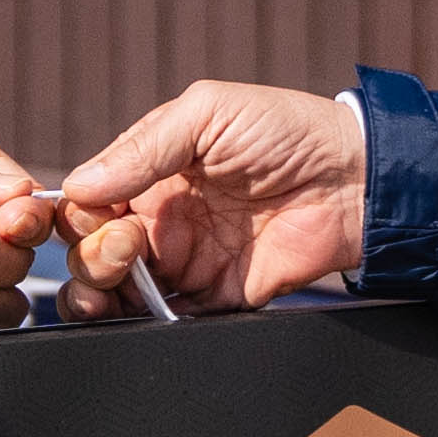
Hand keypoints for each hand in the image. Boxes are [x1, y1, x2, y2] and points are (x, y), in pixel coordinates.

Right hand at [61, 81, 367, 315]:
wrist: (358, 180)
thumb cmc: (287, 130)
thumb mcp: (209, 114)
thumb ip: (145, 146)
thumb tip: (79, 183)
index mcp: (152, 173)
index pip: (89, 204)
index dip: (80, 217)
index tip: (97, 216)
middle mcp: (163, 220)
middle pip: (96, 253)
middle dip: (93, 256)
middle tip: (130, 244)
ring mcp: (189, 261)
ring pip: (120, 292)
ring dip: (103, 294)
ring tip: (120, 284)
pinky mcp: (218, 298)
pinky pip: (168, 320)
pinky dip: (146, 322)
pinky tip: (147, 310)